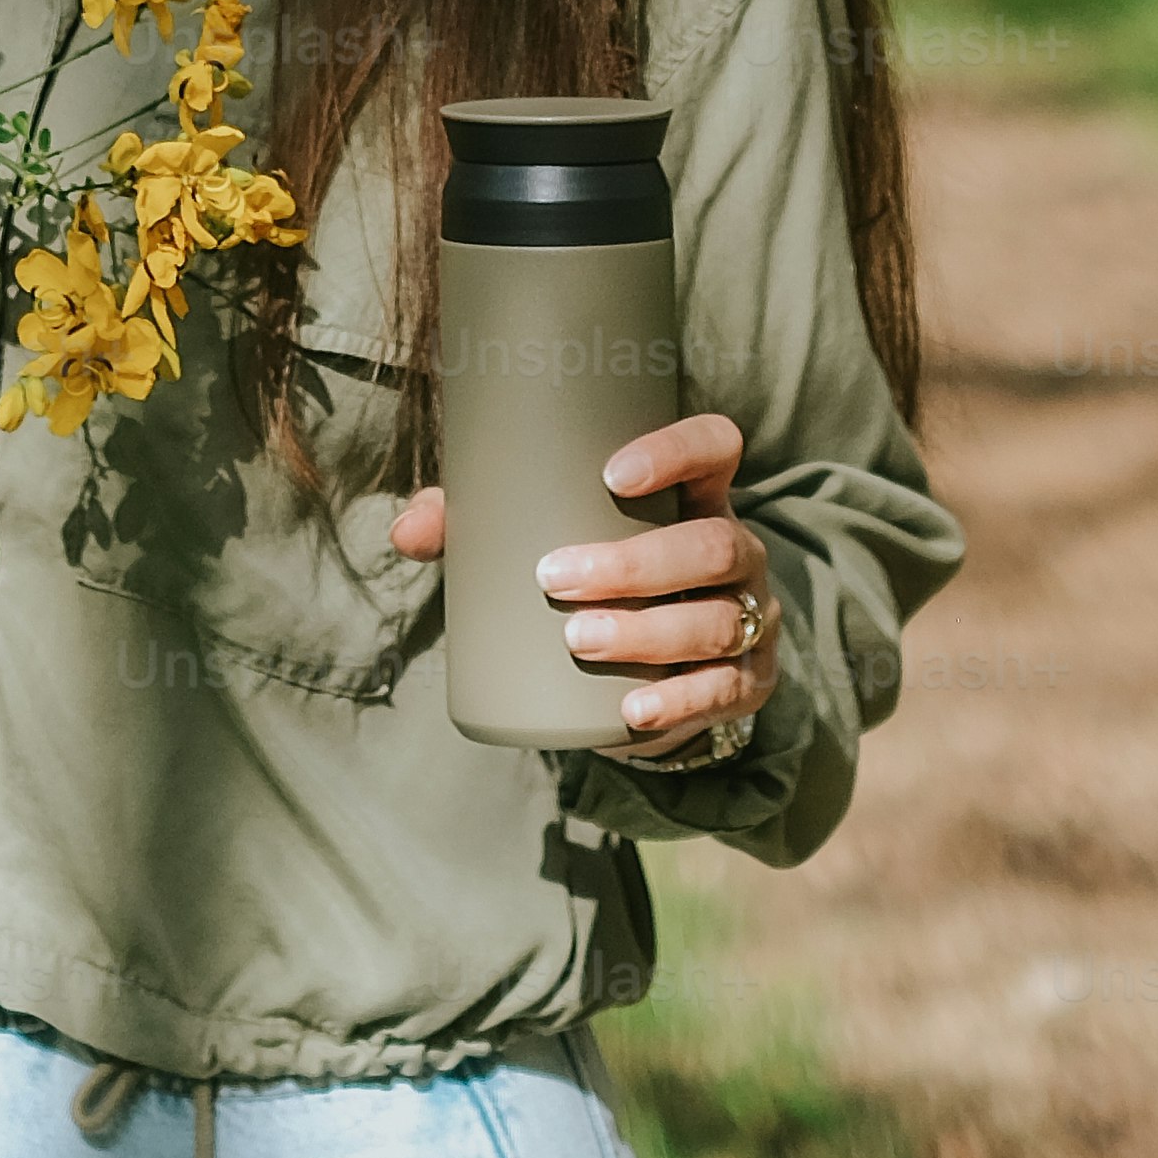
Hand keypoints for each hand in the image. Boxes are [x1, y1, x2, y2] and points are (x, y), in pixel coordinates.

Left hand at [385, 411, 775, 752]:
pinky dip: (680, 702)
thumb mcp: (546, 541)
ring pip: (718, 619)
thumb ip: (477, 526)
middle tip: (556, 579)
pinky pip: (728, 691)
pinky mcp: (750, 680)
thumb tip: (404, 532)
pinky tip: (635, 710)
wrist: (646, 669)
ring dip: (648, 632)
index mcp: (696, 496)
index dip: (678, 450)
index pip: (716, 447)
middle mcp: (736, 549)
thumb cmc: (591, 576)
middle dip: (636, 564)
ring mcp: (753, 616)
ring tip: (578, 640)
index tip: (612, 474)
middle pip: (714, 543)